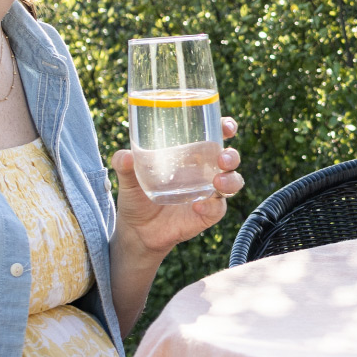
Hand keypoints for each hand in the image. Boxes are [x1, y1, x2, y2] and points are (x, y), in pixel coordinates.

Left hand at [112, 117, 243, 255]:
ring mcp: (208, 193)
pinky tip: (198, 206)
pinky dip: (211, 206)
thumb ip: (123, 164)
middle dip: (232, 155)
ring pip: (233, 182)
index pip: (214, 136)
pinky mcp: (207, 214)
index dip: (225, 128)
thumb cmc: (136, 197)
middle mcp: (204, 172)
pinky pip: (218, 208)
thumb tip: (125, 156)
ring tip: (217, 182)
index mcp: (191, 155)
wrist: (137, 230)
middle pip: (229, 158)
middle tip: (222, 158)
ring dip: (231, 180)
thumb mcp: (127, 178)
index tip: (227, 126)